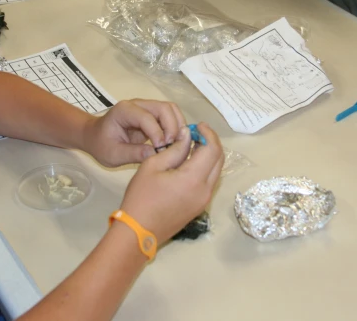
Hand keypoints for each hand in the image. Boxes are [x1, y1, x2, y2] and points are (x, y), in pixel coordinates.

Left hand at [82, 99, 185, 167]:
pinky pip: (170, 115)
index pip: (146, 117)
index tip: (161, 149)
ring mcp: (146, 107)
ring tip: (176, 144)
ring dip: (177, 125)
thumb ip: (134, 154)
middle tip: (172, 147)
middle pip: (163, 108)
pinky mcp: (153, 113)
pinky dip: (176, 126)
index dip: (157, 132)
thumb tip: (156, 154)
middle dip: (171, 127)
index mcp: (124, 111)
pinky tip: (175, 141)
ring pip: (170, 109)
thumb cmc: (101, 144)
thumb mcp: (113, 154)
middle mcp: (138, 104)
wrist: (95, 136)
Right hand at [120, 123, 224, 242]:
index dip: (208, 133)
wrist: (138, 232)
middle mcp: (205, 190)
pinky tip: (189, 162)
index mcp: (194, 179)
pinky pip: (209, 181)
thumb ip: (174, 149)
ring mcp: (204, 200)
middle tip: (195, 132)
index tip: (196, 125)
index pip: (212, 149)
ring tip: (191, 145)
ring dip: (208, 155)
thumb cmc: (141, 197)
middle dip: (210, 142)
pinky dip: (204, 167)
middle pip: (219, 160)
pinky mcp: (199, 206)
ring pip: (216, 171)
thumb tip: (187, 135)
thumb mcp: (153, 166)